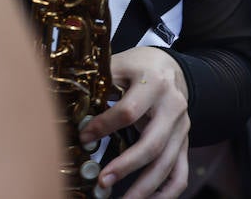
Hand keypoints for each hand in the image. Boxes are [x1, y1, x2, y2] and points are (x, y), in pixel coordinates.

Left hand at [78, 47, 189, 198]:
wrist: (170, 67)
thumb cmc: (139, 66)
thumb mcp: (120, 64)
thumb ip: (98, 81)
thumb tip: (66, 97)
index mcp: (154, 84)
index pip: (129, 112)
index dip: (104, 126)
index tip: (83, 137)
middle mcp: (173, 107)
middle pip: (152, 143)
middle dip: (126, 166)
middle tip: (103, 181)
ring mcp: (182, 128)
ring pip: (167, 163)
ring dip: (145, 186)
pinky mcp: (184, 142)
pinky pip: (180, 172)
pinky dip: (167, 191)